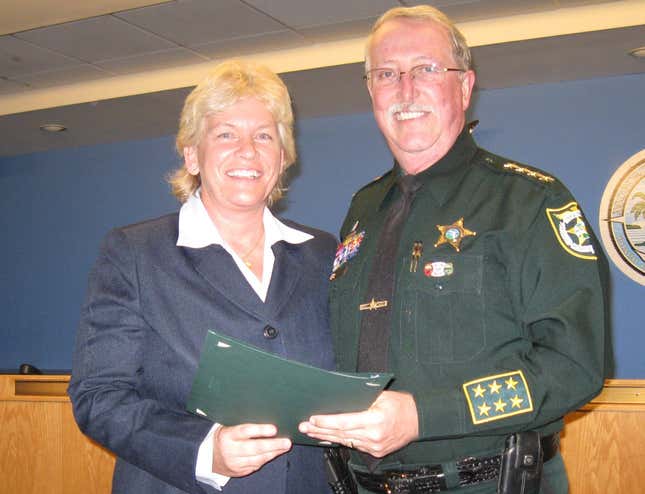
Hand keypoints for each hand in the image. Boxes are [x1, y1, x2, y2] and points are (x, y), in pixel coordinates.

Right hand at [212, 424, 291, 476]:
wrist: (210, 456)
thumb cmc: (225, 435)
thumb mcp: (228, 426)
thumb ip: (243, 422)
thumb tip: (265, 412)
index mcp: (227, 435)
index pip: (245, 431)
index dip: (260, 430)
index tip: (274, 429)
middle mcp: (230, 450)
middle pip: (254, 448)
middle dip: (272, 445)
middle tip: (286, 441)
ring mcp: (235, 463)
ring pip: (257, 459)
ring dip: (273, 452)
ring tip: (285, 446)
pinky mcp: (239, 471)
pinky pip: (256, 465)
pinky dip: (267, 459)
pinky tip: (276, 453)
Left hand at [299, 390, 418, 457]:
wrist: (418, 420)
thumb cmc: (400, 404)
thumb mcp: (381, 395)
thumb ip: (361, 398)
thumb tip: (338, 397)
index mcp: (375, 419)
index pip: (345, 422)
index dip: (327, 421)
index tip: (313, 419)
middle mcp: (374, 436)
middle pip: (341, 434)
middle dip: (320, 430)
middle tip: (304, 427)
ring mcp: (374, 447)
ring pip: (345, 442)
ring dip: (326, 437)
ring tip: (310, 432)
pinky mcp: (375, 452)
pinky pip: (353, 446)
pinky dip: (340, 441)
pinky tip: (328, 438)